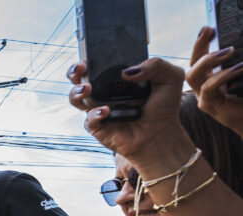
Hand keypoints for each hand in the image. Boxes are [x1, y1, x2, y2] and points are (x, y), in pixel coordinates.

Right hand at [66, 58, 193, 162]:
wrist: (160, 134)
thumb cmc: (163, 106)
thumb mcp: (170, 77)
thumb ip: (155, 65)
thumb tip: (127, 71)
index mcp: (116, 78)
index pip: (99, 63)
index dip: (89, 56)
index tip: (89, 52)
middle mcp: (103, 92)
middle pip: (78, 78)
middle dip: (74, 71)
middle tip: (81, 67)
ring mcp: (97, 109)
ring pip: (75, 98)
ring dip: (76, 91)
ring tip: (87, 88)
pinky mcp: (97, 126)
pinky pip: (88, 119)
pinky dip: (95, 114)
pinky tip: (107, 111)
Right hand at [188, 27, 242, 136]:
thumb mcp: (242, 75)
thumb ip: (238, 64)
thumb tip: (234, 47)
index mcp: (212, 79)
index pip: (201, 57)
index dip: (201, 42)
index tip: (207, 28)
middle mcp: (204, 87)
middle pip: (192, 64)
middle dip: (198, 45)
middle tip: (209, 31)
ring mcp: (204, 97)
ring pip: (193, 75)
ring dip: (208, 60)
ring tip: (229, 51)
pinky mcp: (208, 105)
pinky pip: (208, 87)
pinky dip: (223, 75)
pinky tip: (240, 67)